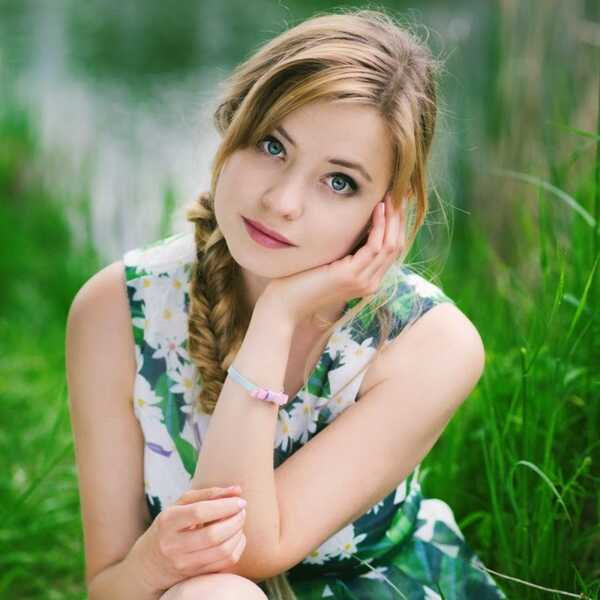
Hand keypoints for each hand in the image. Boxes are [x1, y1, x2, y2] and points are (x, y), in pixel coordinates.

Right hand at [133, 486, 247, 591]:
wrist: (149, 563)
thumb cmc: (169, 526)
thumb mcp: (181, 504)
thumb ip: (209, 494)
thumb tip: (237, 490)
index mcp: (168, 521)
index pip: (200, 512)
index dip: (225, 505)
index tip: (240, 500)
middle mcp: (173, 545)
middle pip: (213, 535)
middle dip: (235, 520)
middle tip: (242, 511)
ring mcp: (184, 563)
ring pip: (222, 551)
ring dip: (238, 534)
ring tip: (239, 521)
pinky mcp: (195, 575)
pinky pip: (225, 563)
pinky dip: (237, 547)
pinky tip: (235, 536)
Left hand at [261, 192, 406, 325]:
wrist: (286, 304)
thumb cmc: (301, 281)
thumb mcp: (330, 262)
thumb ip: (346, 251)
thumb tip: (356, 223)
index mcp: (367, 280)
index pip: (392, 251)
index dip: (397, 226)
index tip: (395, 203)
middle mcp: (370, 283)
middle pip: (397, 246)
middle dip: (399, 219)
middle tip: (400, 195)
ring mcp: (363, 281)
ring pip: (390, 246)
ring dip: (392, 219)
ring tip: (391, 197)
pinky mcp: (351, 275)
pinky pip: (374, 247)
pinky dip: (379, 226)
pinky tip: (377, 209)